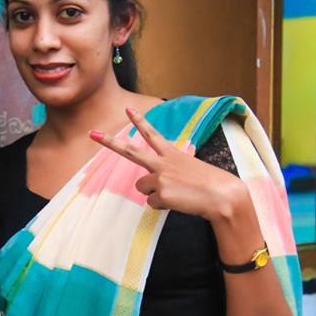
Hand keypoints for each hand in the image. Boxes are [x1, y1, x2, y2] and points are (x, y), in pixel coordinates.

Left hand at [90, 107, 248, 221]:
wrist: (223, 196)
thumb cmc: (210, 184)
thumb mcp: (189, 170)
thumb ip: (169, 172)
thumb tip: (155, 186)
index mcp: (172, 154)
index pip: (153, 134)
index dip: (140, 121)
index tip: (128, 109)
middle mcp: (163, 162)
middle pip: (130, 151)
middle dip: (109, 142)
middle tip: (92, 134)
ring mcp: (160, 176)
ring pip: (142, 188)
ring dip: (155, 194)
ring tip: (177, 194)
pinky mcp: (161, 193)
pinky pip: (152, 203)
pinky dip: (163, 206)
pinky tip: (179, 202)